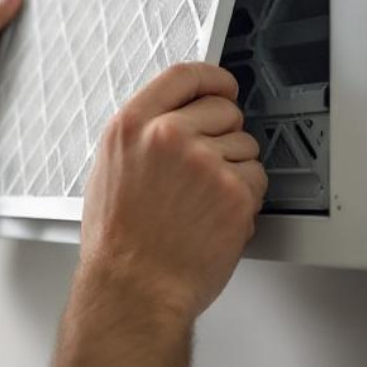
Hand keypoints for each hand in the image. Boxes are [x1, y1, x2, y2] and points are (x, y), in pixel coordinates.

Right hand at [79, 63, 267, 322]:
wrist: (134, 290)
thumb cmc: (118, 244)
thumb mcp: (109, 172)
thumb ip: (142, 137)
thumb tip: (172, 119)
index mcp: (132, 127)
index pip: (184, 75)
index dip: (212, 79)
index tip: (223, 86)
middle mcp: (168, 136)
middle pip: (224, 109)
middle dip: (223, 136)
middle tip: (203, 171)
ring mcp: (204, 162)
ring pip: (246, 146)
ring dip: (234, 171)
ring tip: (201, 204)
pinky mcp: (234, 192)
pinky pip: (257, 180)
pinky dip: (245, 200)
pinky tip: (214, 219)